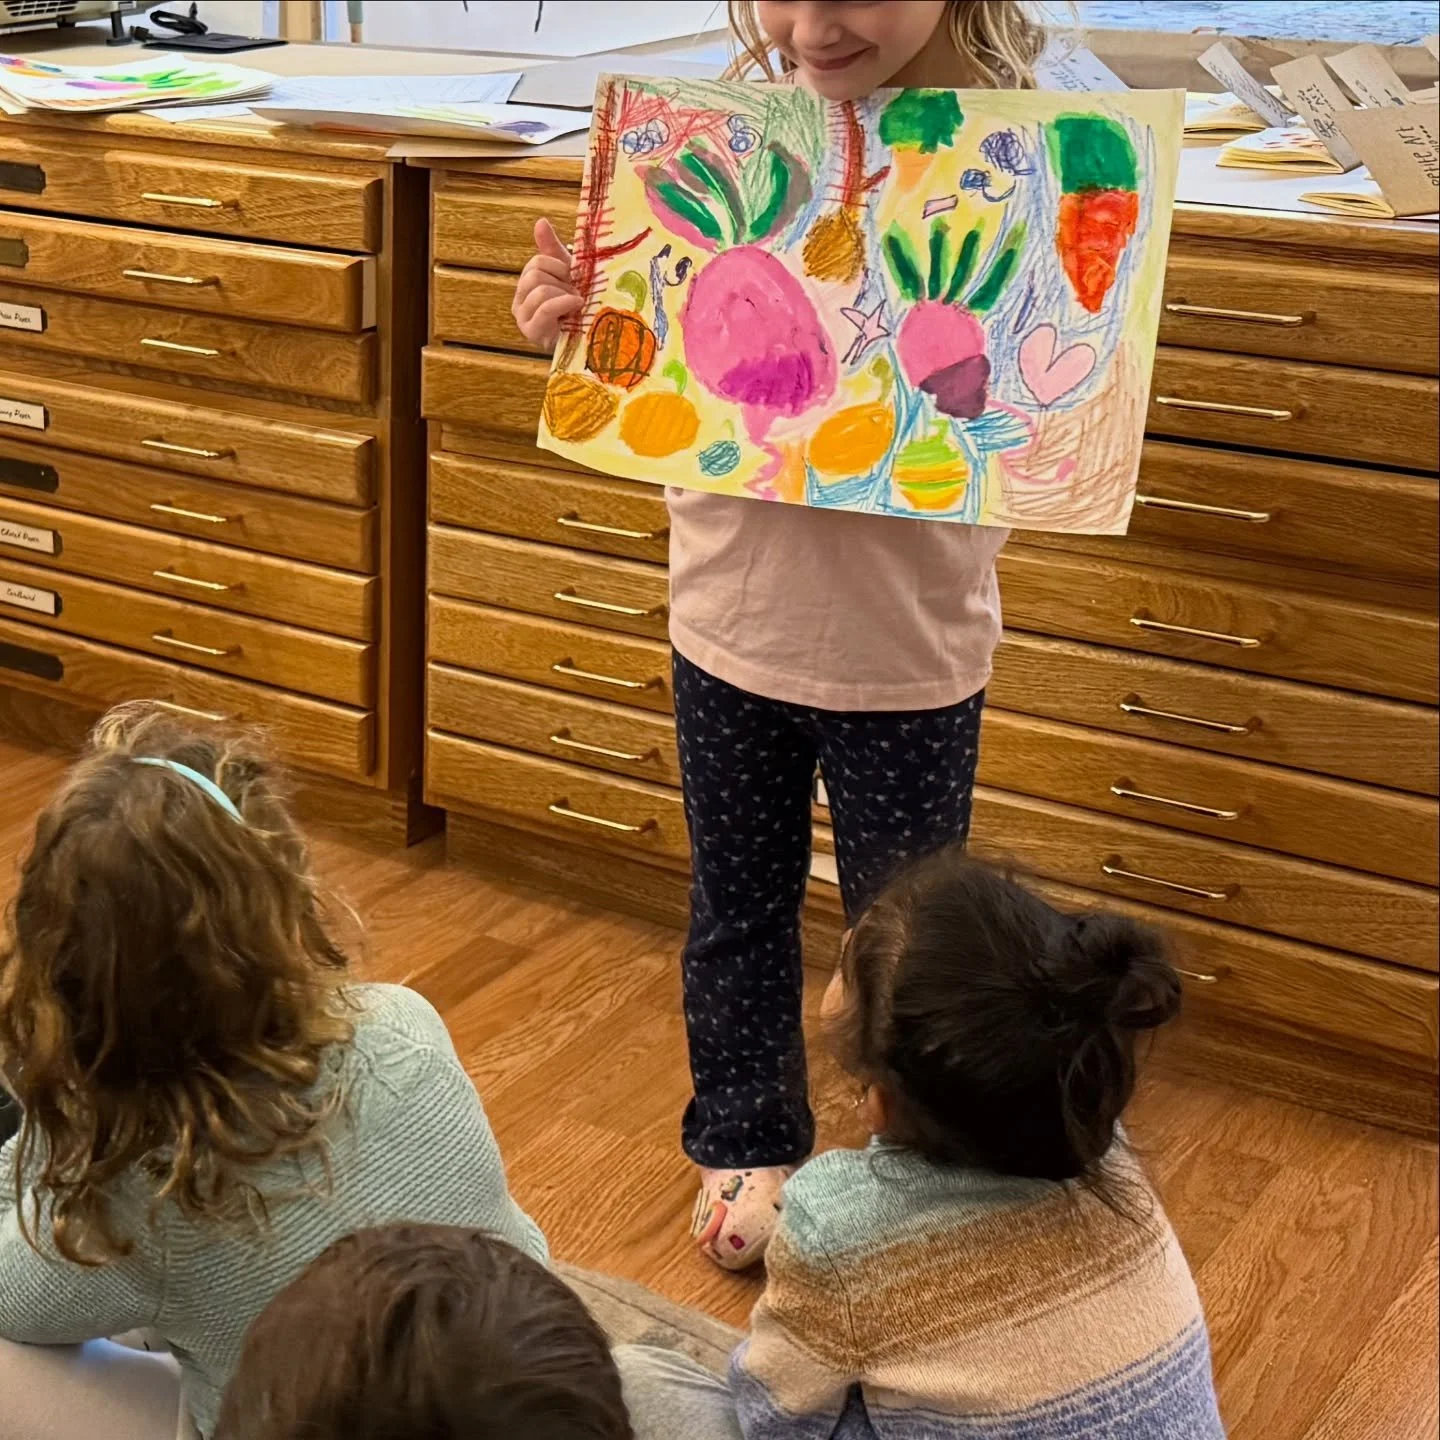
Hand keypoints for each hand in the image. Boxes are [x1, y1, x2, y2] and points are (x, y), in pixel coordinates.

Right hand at [512, 218, 581, 351]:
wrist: (589, 336)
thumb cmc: (578, 305)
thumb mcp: (566, 273)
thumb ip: (551, 248)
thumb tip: (540, 222)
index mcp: (526, 286)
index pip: (536, 263)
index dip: (558, 266)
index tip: (572, 278)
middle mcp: (519, 302)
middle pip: (535, 275)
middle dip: (561, 282)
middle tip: (576, 293)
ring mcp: (523, 319)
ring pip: (540, 290)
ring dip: (565, 295)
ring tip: (577, 305)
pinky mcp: (532, 332)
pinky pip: (545, 308)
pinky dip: (564, 302)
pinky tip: (577, 305)